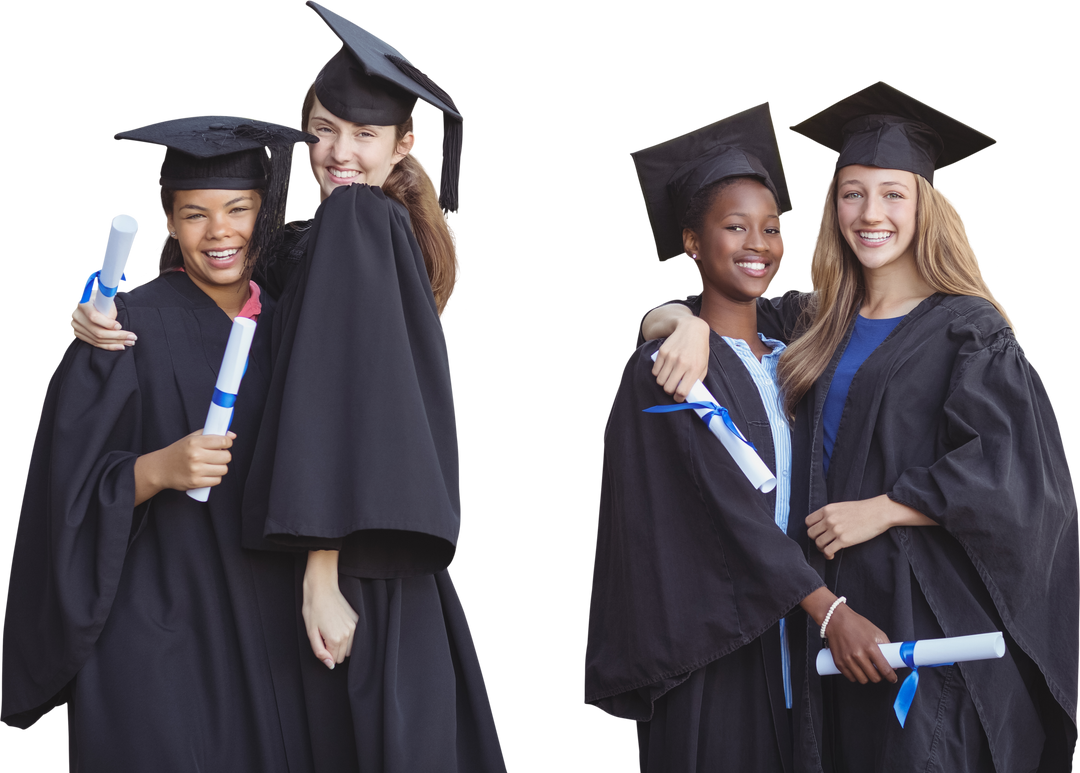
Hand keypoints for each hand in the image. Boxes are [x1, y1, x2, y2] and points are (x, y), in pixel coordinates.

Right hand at [69, 290, 136, 350]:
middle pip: (98, 332)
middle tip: (132, 337)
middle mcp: (77, 317)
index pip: (94, 317)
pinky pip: (94, 343)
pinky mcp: (78, 333)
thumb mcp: (101, 297)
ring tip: (130, 342)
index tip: (119, 325)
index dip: (108, 323)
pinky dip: (108, 346)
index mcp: (82, 305)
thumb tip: (116, 325)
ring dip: (116, 343)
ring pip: (97, 339)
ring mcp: (76, 327)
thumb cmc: (94, 298)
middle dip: (118, 336)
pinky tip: (120, 346)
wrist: (79, 303)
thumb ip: (108, 308)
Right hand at [134, 430, 234, 504]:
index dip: (227, 442)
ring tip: (211, 464)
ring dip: (220, 467)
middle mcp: (195, 456)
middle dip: (224, 455)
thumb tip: (232, 436)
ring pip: (223, 469)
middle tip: (217, 455)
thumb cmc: (178, 452)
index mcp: (194, 442)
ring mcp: (196, 470)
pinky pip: (217, 480)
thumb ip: (212, 434)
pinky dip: (215, 477)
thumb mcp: (192, 438)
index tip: (225, 444)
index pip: (223, 441)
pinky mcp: (196, 482)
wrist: (161, 468)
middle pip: (226, 456)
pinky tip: (207, 473)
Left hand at [302, 551, 357, 668]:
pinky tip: (337, 625)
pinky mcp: (357, 620)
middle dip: (333, 650)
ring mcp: (354, 627)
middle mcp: (348, 634)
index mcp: (335, 639)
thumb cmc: (313, 610)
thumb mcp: (311, 633)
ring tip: (331, 630)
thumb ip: (320, 652)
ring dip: (341, 644)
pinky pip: (354, 637)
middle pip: (342, 656)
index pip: (334, 660)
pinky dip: (346, 636)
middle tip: (324, 636)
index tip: (320, 641)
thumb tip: (330, 665)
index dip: (325, 653)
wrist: (322, 589)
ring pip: (349, 648)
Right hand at [651, 315, 710, 402]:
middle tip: (673, 387)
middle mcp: (681, 363)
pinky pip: (655, 371)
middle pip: (668, 388)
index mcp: (694, 369)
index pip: (682, 392)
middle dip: (670, 391)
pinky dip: (658, 373)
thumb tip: (689, 395)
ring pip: (660, 381)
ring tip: (669, 378)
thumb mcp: (703, 366)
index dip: (679, 398)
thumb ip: (697, 380)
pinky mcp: (662, 352)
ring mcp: (671, 357)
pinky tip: (664, 369)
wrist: (691, 329)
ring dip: (664, 382)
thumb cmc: (699, 350)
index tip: (678, 397)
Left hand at [806, 494, 928, 558]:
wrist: (878, 512)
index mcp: (827, 509)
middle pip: (811, 533)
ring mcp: (836, 530)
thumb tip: (822, 524)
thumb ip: (830, 514)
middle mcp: (829, 519)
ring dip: (821, 549)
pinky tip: (832, 555)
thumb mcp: (841, 506)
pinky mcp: (844, 540)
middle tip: (823, 542)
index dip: (812, 529)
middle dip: (816, 539)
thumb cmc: (862, 509)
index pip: (808, 521)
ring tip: (828, 549)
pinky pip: (828, 551)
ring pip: (818, 543)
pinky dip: (828, 555)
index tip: (818, 533)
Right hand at [822, 604, 897, 684]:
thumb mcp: (876, 632)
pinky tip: (857, 669)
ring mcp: (848, 660)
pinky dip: (856, 676)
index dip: (891, 677)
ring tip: (867, 670)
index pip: (885, 669)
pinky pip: (851, 677)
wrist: (835, 620)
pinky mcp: (839, 663)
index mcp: (870, 647)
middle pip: (874, 677)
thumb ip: (887, 647)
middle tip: (879, 671)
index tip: (892, 678)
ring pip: (863, 680)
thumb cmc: (855, 624)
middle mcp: (858, 655)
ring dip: (867, 677)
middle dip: (879, 677)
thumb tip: (892, 662)